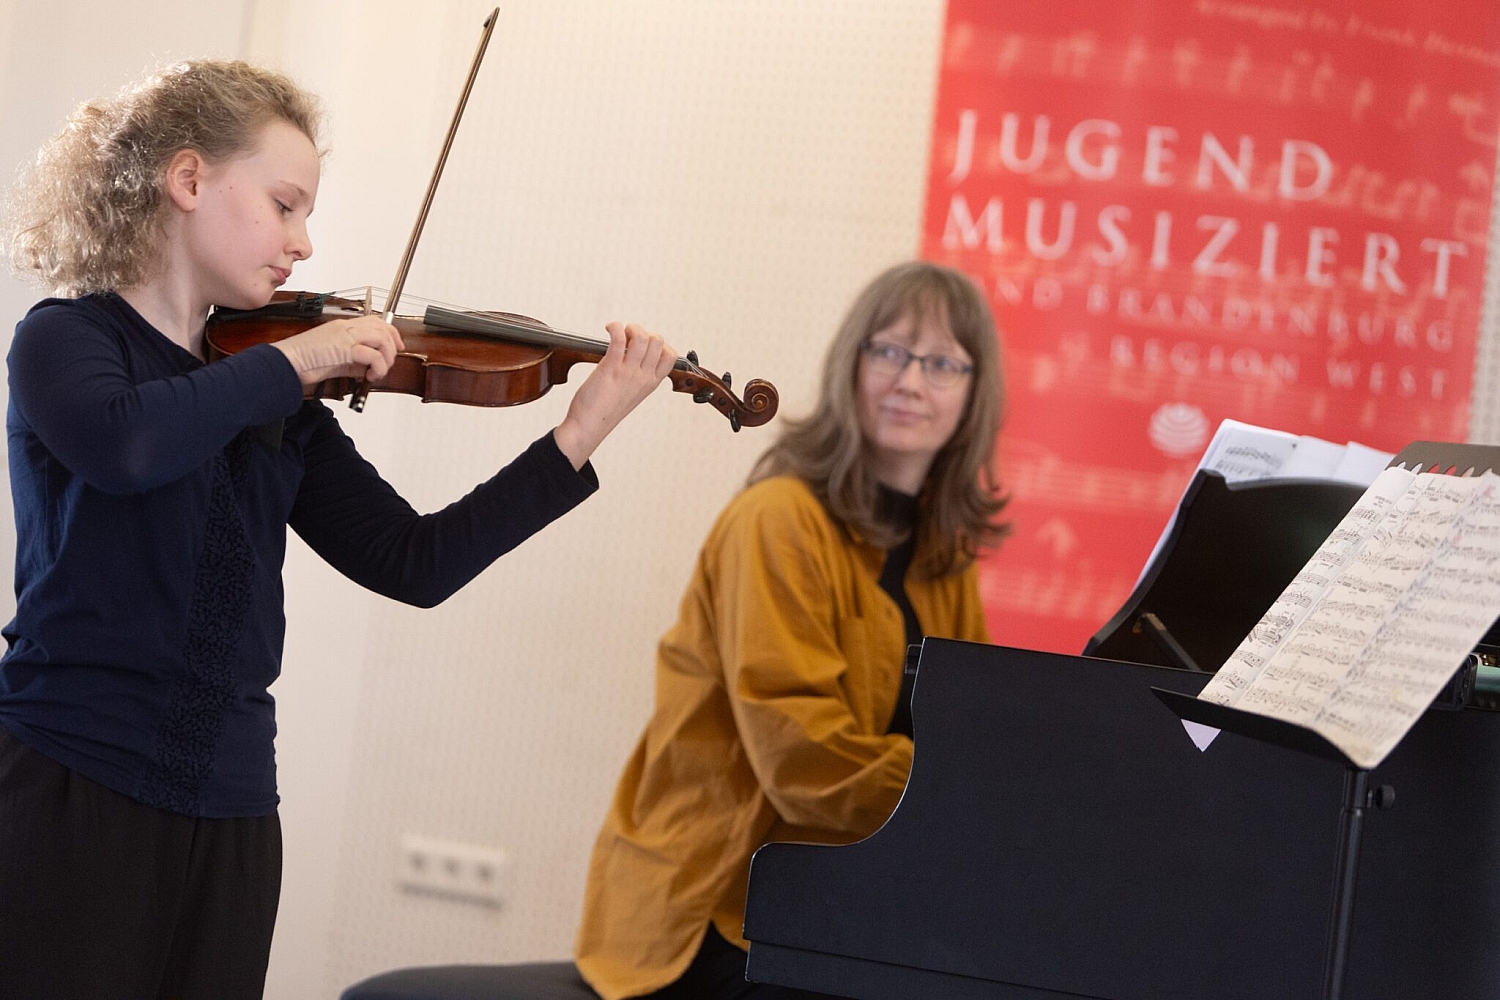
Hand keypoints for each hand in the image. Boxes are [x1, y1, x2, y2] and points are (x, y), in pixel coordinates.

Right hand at [270, 315, 404, 388]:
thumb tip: (369, 368)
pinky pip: (372, 355)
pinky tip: (370, 376)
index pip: (375, 321)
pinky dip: (378, 367)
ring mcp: (345, 335)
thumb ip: (354, 361)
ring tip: (378, 372)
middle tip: (390, 363)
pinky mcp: (344, 347)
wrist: (288, 362)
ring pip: (381, 338)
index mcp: (343, 327)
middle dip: (393, 346)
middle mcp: (346, 327)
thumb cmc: (305, 361)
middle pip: (382, 327)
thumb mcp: (336, 361)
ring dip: (386, 358)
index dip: (391, 333)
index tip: (397, 347)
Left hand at [554, 322, 675, 469]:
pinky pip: (619, 338)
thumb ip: (636, 377)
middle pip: (658, 342)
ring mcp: (628, 372)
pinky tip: (609, 329)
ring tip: (620, 332)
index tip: (645, 344)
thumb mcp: (631, 394)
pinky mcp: (611, 367)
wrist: (589, 426)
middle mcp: (643, 376)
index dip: (660, 344)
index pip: (670, 356)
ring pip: (642, 337)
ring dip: (631, 328)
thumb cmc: (605, 411)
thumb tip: (630, 355)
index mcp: (651, 383)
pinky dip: (615, 327)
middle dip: (644, 332)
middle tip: (628, 337)